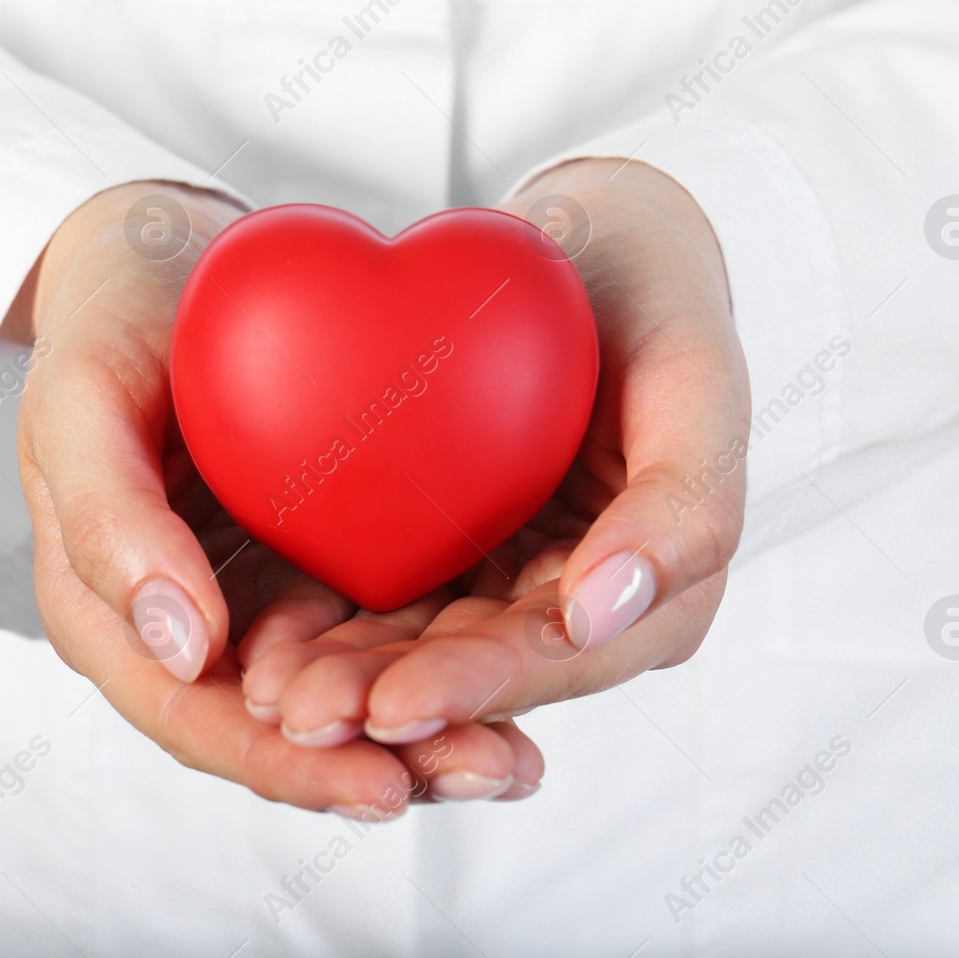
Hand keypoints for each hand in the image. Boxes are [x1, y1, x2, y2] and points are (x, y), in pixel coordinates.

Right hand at [12, 182, 543, 811]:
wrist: (164, 256)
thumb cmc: (110, 319)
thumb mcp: (83, 399)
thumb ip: (110, 519)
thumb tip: (181, 650)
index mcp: (109, 613)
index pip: (202, 721)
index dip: (294, 767)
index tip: (388, 783)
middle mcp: (180, 628)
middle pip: (284, 735)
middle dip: (389, 767)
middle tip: (496, 774)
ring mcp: (251, 599)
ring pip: (338, 699)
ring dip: (429, 736)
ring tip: (521, 759)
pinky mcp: (308, 562)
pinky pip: (374, 631)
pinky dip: (436, 662)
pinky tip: (518, 670)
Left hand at [241, 158, 750, 747]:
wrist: (591, 241)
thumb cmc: (657, 293)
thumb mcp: (698, 373)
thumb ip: (685, 501)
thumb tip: (602, 617)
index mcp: (660, 592)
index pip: (560, 657)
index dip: (476, 690)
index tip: (391, 709)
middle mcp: (578, 601)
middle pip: (478, 668)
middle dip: (386, 699)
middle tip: (297, 716)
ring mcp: (508, 573)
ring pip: (420, 643)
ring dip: (346, 675)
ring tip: (267, 692)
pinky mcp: (450, 542)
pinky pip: (383, 589)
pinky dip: (326, 616)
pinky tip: (260, 636)